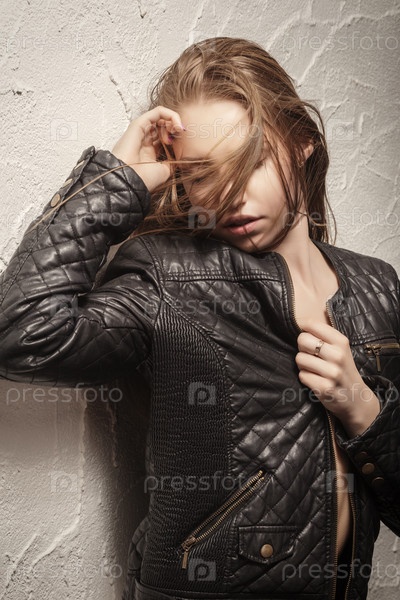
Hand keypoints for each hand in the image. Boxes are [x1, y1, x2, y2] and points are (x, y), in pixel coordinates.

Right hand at [111, 106, 184, 191]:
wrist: (131, 180)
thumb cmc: (145, 179)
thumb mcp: (165, 171)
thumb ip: (172, 161)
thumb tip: (180, 154)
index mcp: (149, 151)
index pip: (165, 137)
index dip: (177, 138)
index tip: (186, 146)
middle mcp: (145, 140)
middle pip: (164, 126)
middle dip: (176, 129)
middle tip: (181, 138)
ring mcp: (142, 131)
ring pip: (162, 117)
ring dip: (174, 122)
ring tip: (178, 132)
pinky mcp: (140, 123)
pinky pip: (158, 111)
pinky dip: (171, 115)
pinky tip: (176, 126)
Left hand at [295, 320, 380, 435]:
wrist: (357, 399)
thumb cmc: (343, 369)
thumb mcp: (341, 349)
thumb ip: (324, 335)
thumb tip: (302, 321)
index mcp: (341, 342)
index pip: (312, 324)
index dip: (303, 327)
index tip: (305, 333)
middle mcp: (337, 355)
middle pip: (302, 340)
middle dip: (302, 347)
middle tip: (310, 354)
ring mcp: (331, 373)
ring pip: (299, 358)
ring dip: (303, 364)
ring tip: (314, 369)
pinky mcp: (324, 388)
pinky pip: (302, 375)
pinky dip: (305, 377)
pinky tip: (316, 380)